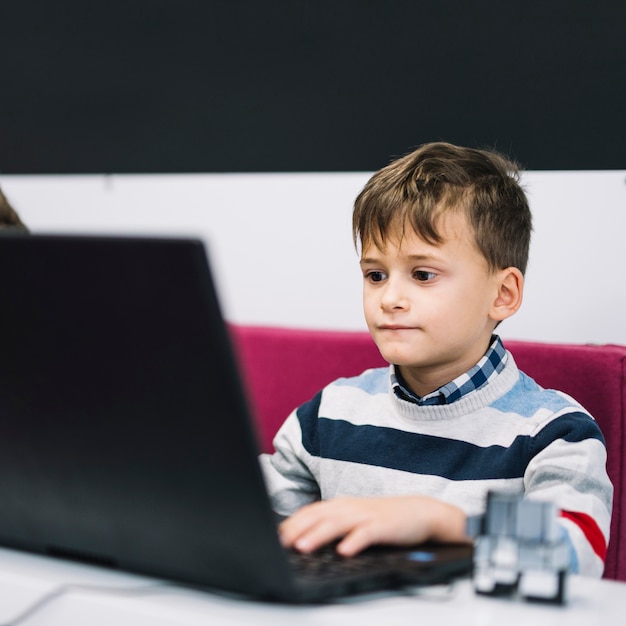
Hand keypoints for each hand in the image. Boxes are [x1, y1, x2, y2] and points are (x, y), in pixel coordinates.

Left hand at [278, 495, 467, 556]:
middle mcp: (349, 508)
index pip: (310, 512)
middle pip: (319, 516)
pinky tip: (344, 551)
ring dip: (318, 535)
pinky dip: (354, 542)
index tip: (275, 537)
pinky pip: (366, 534)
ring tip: (303, 547)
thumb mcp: (353, 518)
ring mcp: (366, 516)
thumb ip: (332, 525)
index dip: (292, 523)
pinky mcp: (383, 526)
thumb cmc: (382, 518)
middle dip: (298, 529)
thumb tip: (303, 538)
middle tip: (281, 543)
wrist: (418, 512)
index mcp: (340, 505)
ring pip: (337, 524)